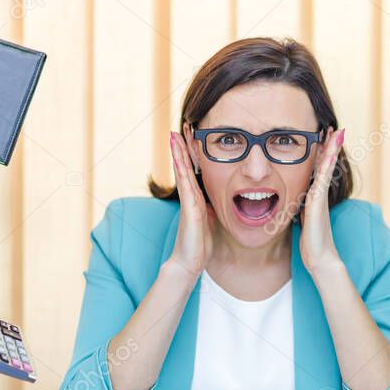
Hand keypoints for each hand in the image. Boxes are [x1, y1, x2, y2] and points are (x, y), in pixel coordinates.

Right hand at [167, 131, 213, 277]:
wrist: (189, 262)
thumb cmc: (199, 245)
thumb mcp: (210, 221)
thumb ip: (211, 209)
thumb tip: (216, 202)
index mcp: (197, 198)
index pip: (194, 171)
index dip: (192, 154)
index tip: (191, 137)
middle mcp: (191, 196)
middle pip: (185, 166)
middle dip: (182, 147)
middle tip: (180, 127)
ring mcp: (188, 200)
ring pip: (182, 171)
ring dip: (178, 152)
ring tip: (174, 134)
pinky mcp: (189, 207)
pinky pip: (185, 183)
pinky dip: (181, 168)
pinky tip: (178, 157)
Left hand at [299, 127, 343, 277]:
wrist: (320, 258)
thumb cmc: (311, 244)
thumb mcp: (303, 222)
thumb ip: (301, 212)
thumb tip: (295, 208)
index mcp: (314, 196)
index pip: (318, 169)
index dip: (322, 154)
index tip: (323, 138)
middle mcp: (319, 193)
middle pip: (326, 164)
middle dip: (330, 146)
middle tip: (335, 128)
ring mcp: (320, 196)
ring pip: (327, 167)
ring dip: (332, 149)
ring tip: (337, 132)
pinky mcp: (318, 201)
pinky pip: (322, 177)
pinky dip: (327, 162)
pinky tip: (330, 150)